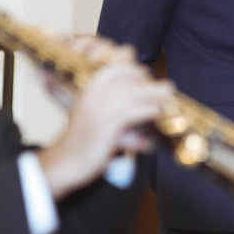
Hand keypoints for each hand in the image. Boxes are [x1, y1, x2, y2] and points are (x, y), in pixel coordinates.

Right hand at [37, 38, 170, 199]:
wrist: (65, 162)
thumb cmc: (82, 142)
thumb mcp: (93, 117)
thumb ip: (113, 109)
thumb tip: (140, 106)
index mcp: (88, 90)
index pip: (113, 70)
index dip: (132, 71)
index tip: (145, 73)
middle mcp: (93, 95)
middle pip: (128, 81)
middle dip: (149, 84)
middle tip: (167, 87)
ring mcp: (100, 108)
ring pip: (135, 95)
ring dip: (156, 96)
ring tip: (169, 99)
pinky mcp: (108, 124)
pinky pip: (135, 112)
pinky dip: (150, 111)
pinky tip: (157, 114)